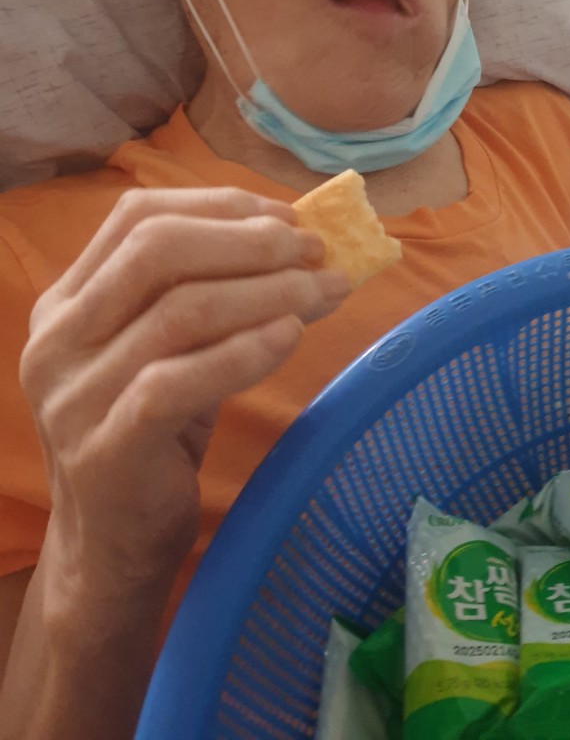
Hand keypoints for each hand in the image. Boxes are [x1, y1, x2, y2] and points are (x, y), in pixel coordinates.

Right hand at [19, 187, 348, 604]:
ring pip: (179, 311)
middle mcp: (58, 339)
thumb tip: (302, 237)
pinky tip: (290, 336)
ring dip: (267, 291)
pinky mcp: (104, 449)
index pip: (136, 217)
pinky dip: (243, 351)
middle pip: (156, 249)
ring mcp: (74, 396)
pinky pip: (178, 382)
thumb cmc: (155, 432)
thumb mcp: (171, 349)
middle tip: (314, 252)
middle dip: (248, 241)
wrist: (110, 548)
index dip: (218, 206)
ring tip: (326, 291)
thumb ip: (210, 292)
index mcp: (68, 300)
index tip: (287, 217)